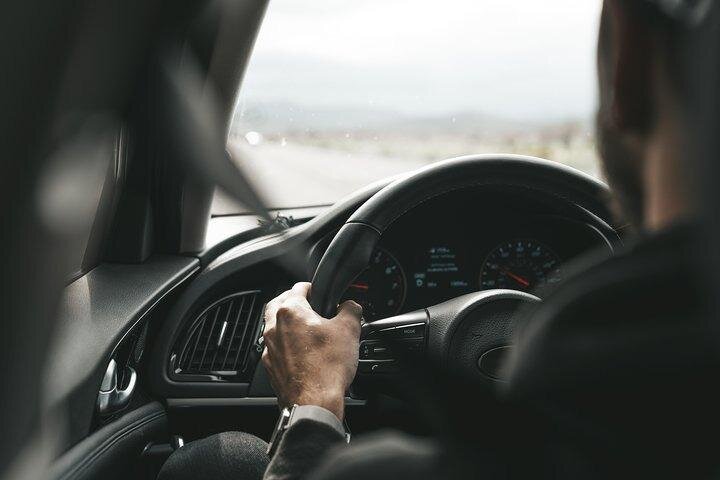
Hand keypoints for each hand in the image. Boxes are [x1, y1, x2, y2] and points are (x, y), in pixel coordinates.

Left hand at [262, 282, 361, 420]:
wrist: (314, 402)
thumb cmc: (327, 368)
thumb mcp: (349, 330)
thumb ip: (351, 309)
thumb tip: (350, 306)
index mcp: (290, 312)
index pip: (298, 287)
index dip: (312, 287)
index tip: (319, 291)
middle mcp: (274, 328)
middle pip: (278, 304)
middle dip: (292, 300)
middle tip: (307, 305)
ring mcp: (269, 348)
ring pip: (273, 326)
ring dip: (287, 322)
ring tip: (305, 327)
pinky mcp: (271, 367)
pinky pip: (275, 348)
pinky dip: (286, 344)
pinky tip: (301, 352)